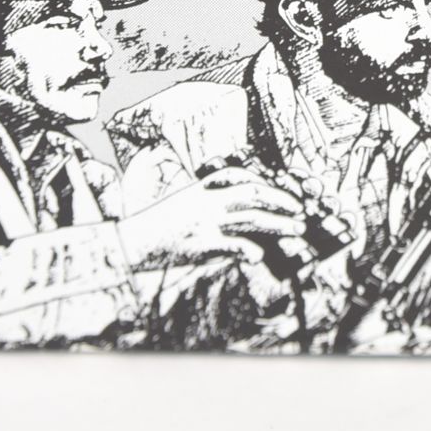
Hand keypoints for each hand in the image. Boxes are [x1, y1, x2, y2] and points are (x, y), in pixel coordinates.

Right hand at [117, 170, 306, 271]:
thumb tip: (226, 201)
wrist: (130, 242)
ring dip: (279, 223)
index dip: (263, 180)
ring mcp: (208, 222)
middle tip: (300, 208)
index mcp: (203, 188)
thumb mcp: (181, 202)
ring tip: (298, 229)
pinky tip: (262, 255)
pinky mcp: (204, 244)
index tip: (278, 187)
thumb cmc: (156, 226)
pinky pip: (236, 245)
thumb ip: (205, 199)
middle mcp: (209, 201)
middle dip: (281, 199)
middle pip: (254, 193)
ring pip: (253, 218)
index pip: (240, 175)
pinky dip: (252, 249)